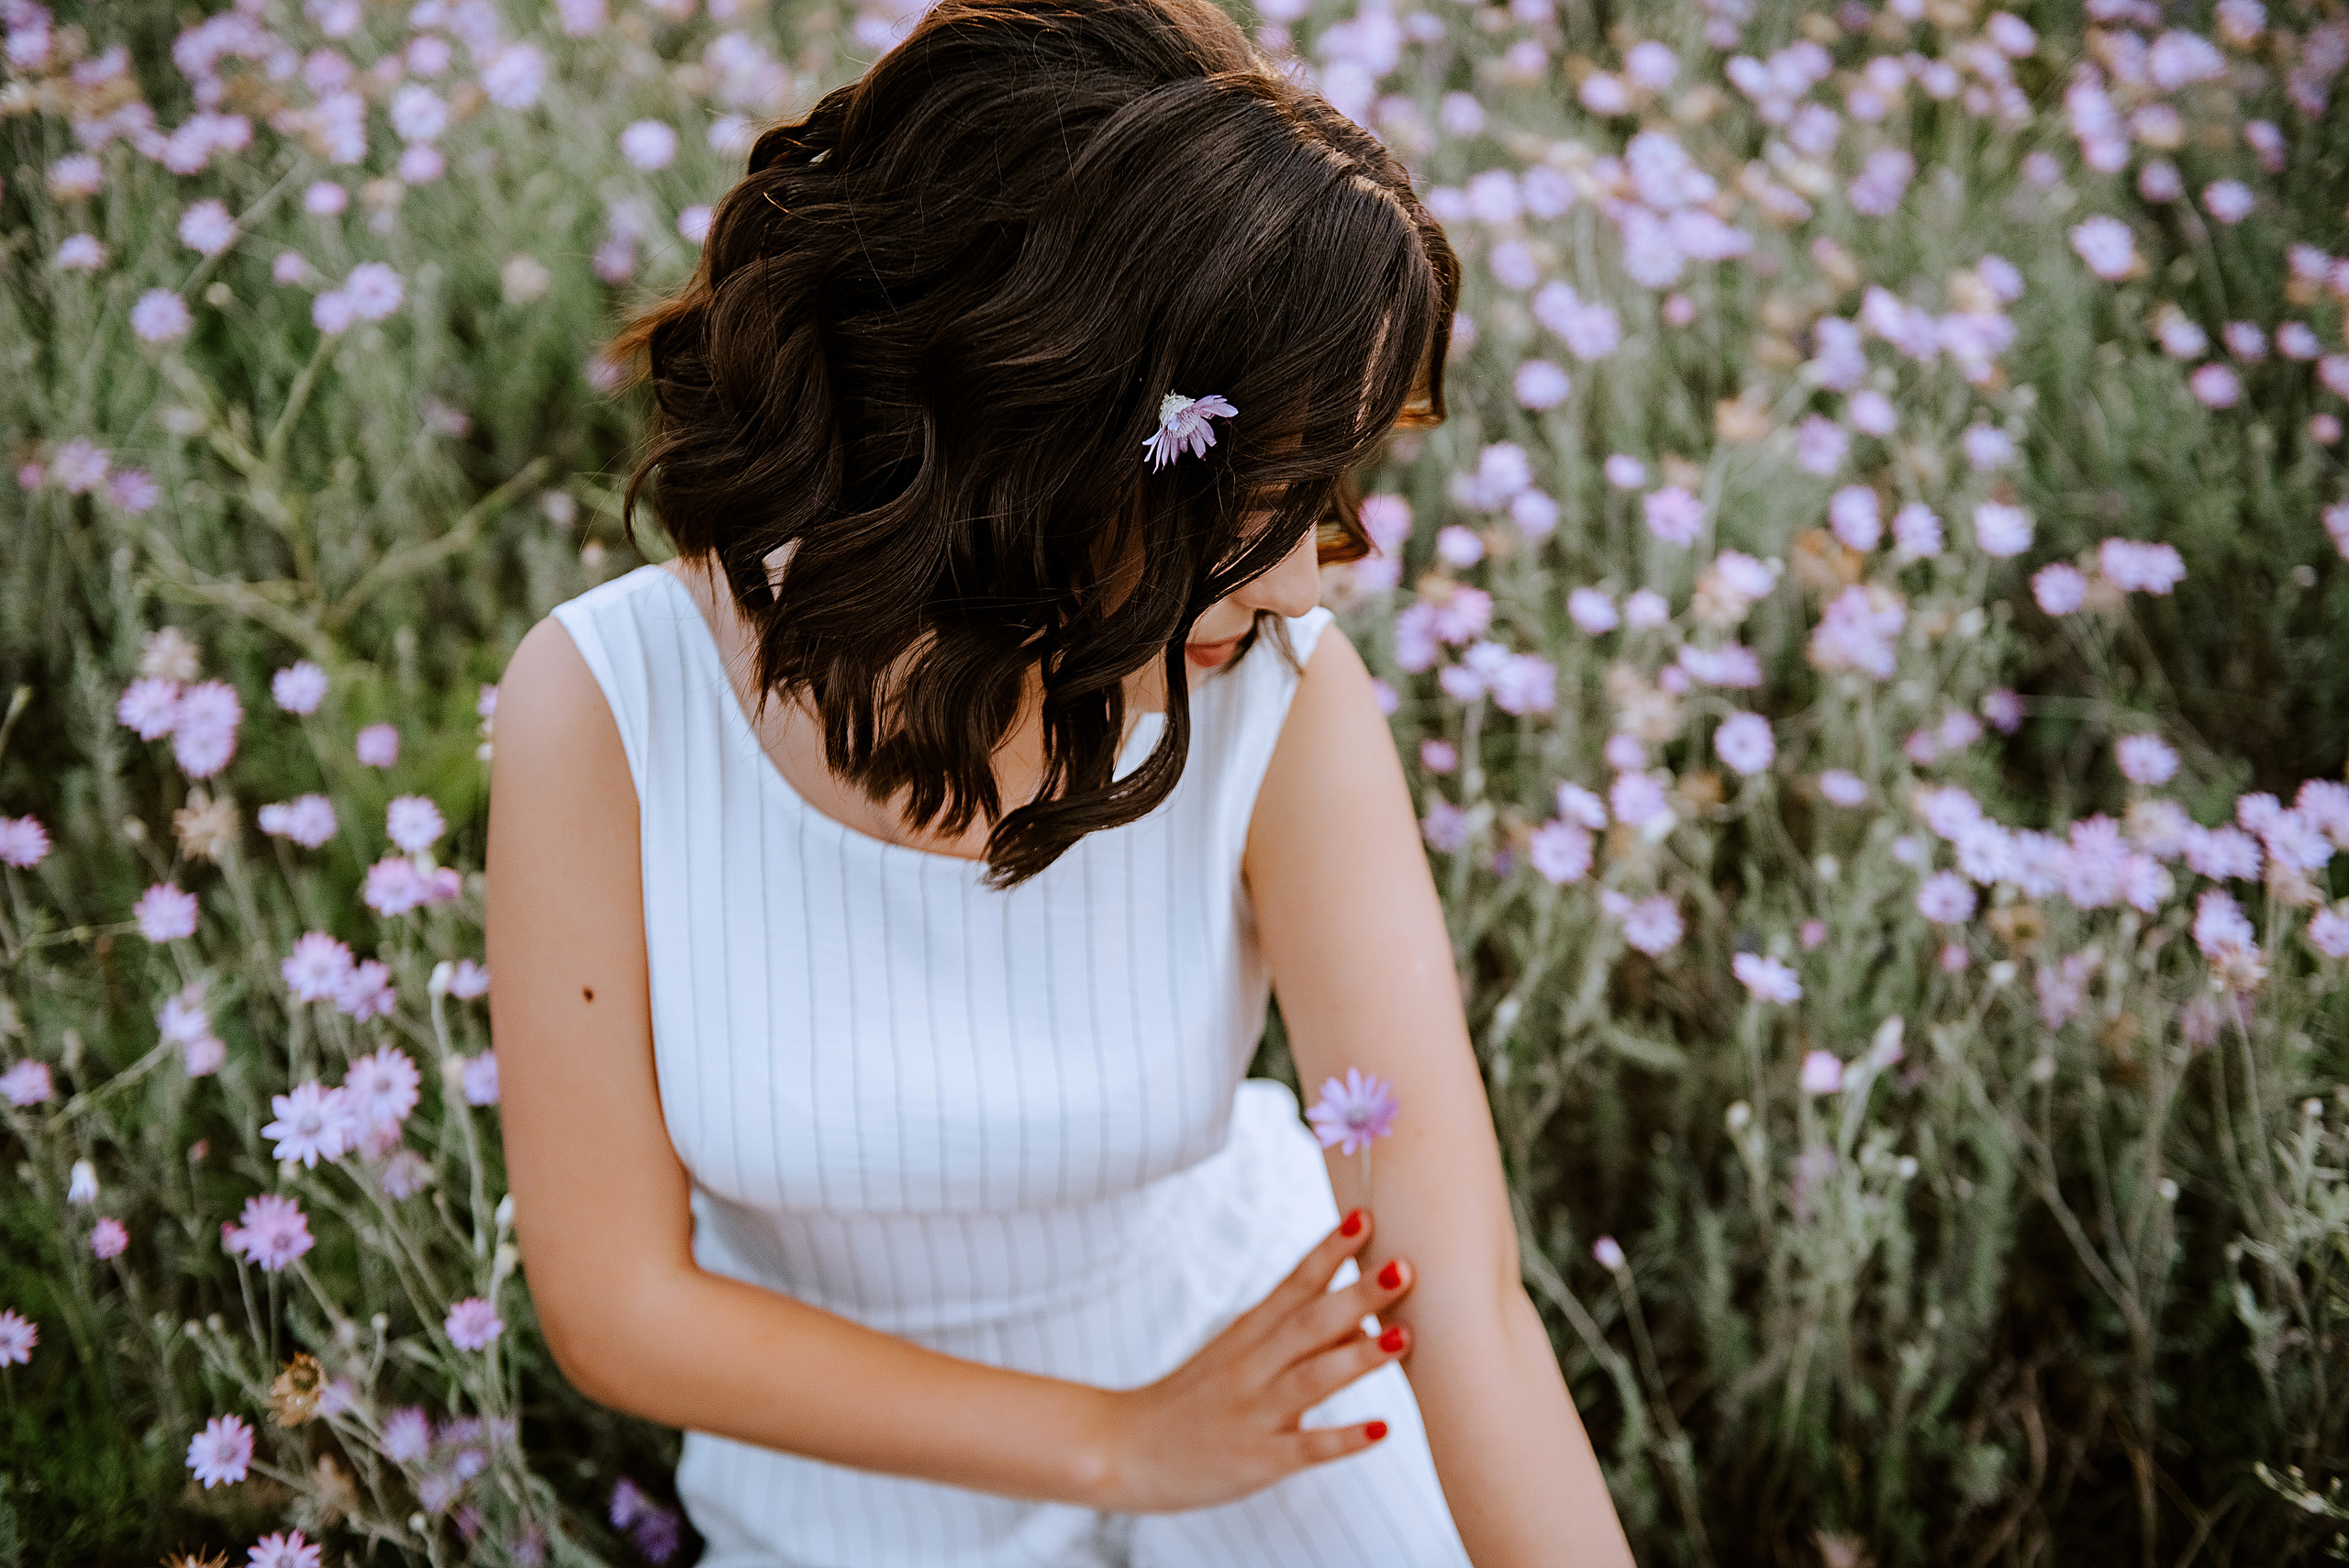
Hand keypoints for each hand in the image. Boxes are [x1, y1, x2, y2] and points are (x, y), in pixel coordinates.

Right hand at [1090, 1209, 1415, 1513]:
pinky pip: (1306, 1448)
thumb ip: (1297, 1336)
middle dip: (1358, 1294)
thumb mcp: (1238, 1354)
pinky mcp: (1258, 1460)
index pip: (1295, 1282)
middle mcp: (1252, 1365)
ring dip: (1359, 1357)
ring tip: (1404, 1336)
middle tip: (1404, 1266)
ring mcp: (1254, 1412)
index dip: (1331, 1250)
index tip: (1366, 1216)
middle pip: (1310, 1323)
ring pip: (1312, 1379)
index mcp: (1248, 1333)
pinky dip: (1344, 1438)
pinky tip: (1383, 1429)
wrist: (1123, 1449)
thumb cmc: (1191, 1398)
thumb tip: (1365, 1319)